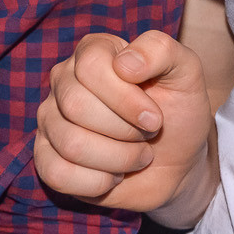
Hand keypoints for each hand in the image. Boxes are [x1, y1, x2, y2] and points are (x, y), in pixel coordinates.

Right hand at [33, 31, 215, 212]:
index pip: (90, 66)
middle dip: (124, 131)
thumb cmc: (178, 111)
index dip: (126, 98)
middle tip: (146, 135)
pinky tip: (114, 176)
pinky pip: (57, 174)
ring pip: (70, 144)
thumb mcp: (187, 72)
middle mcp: (64, 80)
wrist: (177, 161)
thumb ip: (161, 50)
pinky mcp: (46, 157)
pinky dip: (97, 183)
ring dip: (118, 159)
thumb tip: (124, 63)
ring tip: (136, 155)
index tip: (155, 118)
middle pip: (76, 105)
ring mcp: (51, 119)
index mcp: (93, 50)